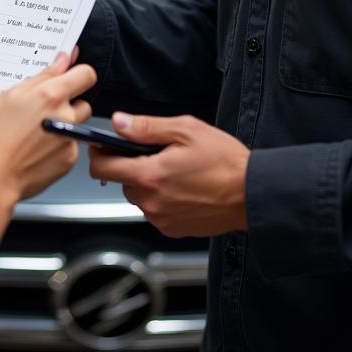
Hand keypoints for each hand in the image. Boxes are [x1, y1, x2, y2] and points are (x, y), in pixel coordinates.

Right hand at [0, 52, 95, 203]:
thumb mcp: (11, 96)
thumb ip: (43, 76)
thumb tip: (63, 60)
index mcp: (51, 95)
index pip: (86, 75)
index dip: (78, 74)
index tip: (69, 77)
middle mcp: (66, 116)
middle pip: (82, 101)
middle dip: (68, 103)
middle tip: (44, 111)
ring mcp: (70, 139)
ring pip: (77, 124)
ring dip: (64, 123)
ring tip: (38, 132)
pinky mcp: (70, 158)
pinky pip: (71, 144)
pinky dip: (59, 144)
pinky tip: (38, 148)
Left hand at [89, 113, 249, 237]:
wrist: (253, 194)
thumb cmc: (225, 162)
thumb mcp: (185, 130)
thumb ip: (146, 127)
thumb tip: (119, 122)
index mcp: (150, 175)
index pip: (102, 168)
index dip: (99, 154)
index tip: (102, 146)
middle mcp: (152, 201)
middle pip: (120, 182)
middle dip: (130, 166)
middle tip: (154, 154)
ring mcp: (162, 219)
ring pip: (137, 196)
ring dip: (146, 183)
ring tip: (173, 170)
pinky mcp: (173, 229)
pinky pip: (154, 210)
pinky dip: (160, 199)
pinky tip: (181, 187)